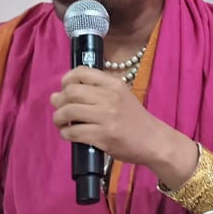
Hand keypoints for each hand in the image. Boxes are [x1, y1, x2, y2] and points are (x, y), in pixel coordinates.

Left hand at [51, 67, 181, 169]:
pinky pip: (73, 132)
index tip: (64, 90)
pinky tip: (69, 134)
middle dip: (59, 101)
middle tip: (60, 109)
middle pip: (71, 92)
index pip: (82, 72)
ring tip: (62, 123)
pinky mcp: (103, 136)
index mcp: (114, 84)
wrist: (154, 141)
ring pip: (68, 111)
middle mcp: (110, 98)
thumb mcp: (121, 96)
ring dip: (58, 118)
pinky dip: (65, 133)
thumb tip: (59, 94)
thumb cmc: (135, 120)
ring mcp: (107, 117)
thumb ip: (97, 91)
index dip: (66, 80)